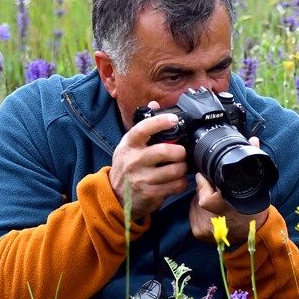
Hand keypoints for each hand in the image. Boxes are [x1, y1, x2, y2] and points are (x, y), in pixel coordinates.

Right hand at [108, 101, 189, 219]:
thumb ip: (143, 125)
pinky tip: (178, 180)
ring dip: (182, 168)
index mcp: (129, 144)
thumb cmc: (127, 166)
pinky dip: (181, 182)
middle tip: (182, 153)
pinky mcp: (150, 193)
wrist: (115, 196)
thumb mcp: (129, 145)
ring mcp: (141, 178)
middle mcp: (134, 160)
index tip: (173, 119)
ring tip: (181, 166)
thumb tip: (154, 103)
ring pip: (173, 170)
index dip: (160, 122)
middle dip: (180, 152)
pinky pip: (175, 186)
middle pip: (164, 151)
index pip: (143, 128)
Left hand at [190, 137, 269, 245]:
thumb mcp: (255, 186)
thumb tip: (253, 140)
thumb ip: (251, 162)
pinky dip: (199, 210)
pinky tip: (212, 211)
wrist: (256, 232)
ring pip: (194, 203)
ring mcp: (205, 228)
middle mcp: (215, 221)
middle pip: (199, 195)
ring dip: (202, 199)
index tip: (207, 175)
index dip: (205, 183)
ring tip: (218, 202)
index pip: (205, 196)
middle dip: (206, 189)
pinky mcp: (198, 231)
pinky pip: (193, 213)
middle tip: (217, 190)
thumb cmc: (255, 209)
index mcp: (228, 208)